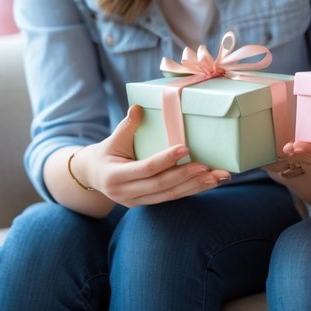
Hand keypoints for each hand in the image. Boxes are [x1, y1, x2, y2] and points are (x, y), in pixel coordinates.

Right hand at [73, 105, 228, 205]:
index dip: (166, 159)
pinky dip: (191, 190)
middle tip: (209, 167)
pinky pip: (171, 198)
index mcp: (115, 176)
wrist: (92, 176)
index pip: (146, 168)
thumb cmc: (105, 153)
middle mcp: (125, 193)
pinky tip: (208, 184)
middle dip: (187, 176)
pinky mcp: (147, 204)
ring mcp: (137, 202)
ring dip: (196, 187)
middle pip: (161, 186)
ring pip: (170, 195)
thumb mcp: (112, 138)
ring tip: (217, 178)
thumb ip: (127, 125)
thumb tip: (139, 107)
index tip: (185, 148)